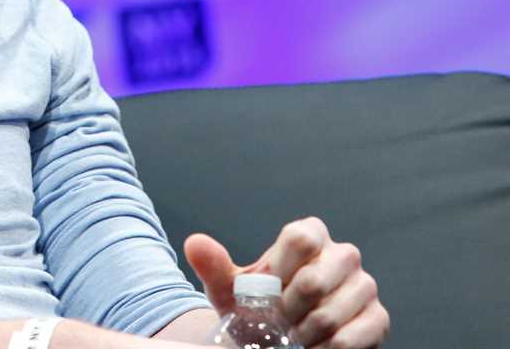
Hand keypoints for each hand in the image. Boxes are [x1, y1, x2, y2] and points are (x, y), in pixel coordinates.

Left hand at [184, 217, 389, 348]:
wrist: (278, 340)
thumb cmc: (256, 307)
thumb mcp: (231, 288)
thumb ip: (213, 264)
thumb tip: (194, 243)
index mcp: (310, 234)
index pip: (300, 238)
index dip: (278, 270)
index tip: (265, 291)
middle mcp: (343, 255)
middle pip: (314, 279)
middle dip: (287, 311)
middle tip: (275, 324)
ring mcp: (365, 286)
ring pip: (331, 312)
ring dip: (302, 334)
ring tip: (289, 339)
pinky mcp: (377, 318)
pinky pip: (352, 337)